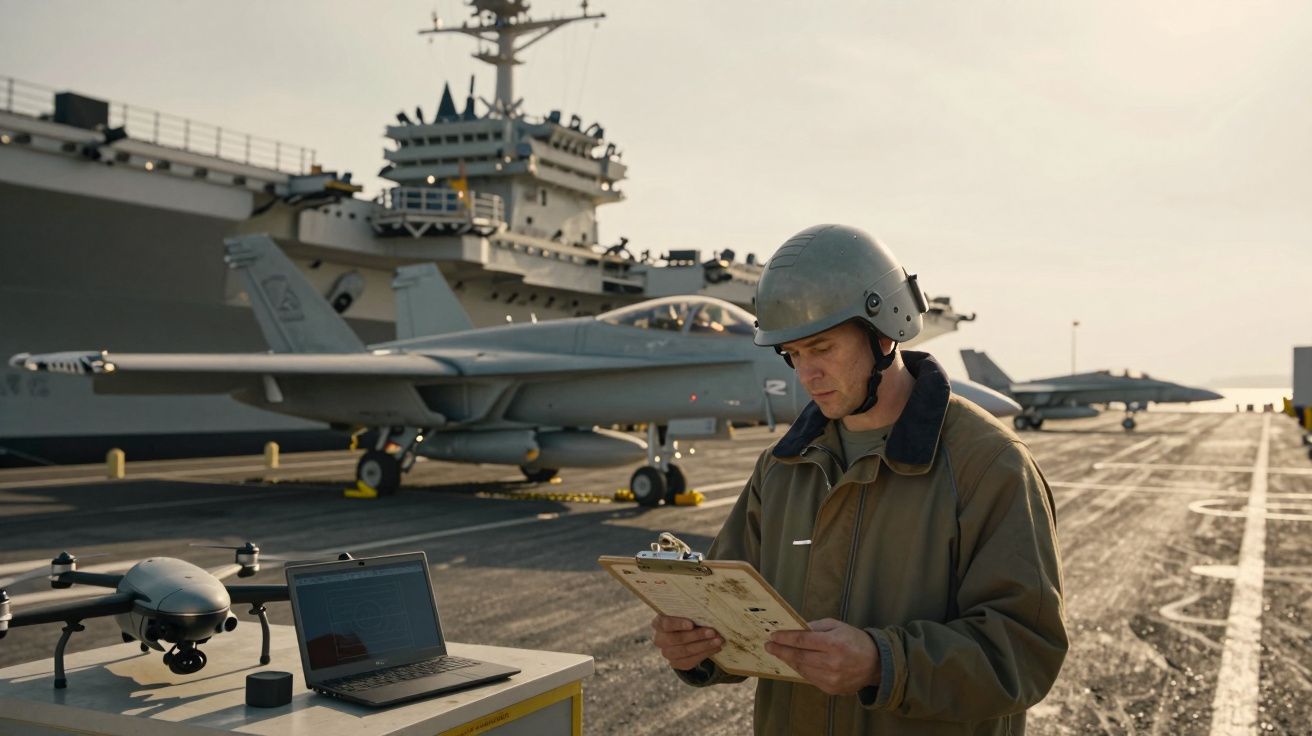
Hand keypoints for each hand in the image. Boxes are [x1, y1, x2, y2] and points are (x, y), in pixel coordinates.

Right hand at [651, 614, 722, 670]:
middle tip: (713, 632)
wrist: (687, 637)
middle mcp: (660, 639)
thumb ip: (692, 612)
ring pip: (685, 651)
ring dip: (704, 646)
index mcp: (659, 623)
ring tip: (718, 641)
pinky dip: (705, 654)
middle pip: (677, 639)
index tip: (691, 624)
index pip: (665, 624)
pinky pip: (690, 661)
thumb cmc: (687, 619)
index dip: (678, 624)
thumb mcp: (686, 613)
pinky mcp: (675, 663)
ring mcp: (667, 653)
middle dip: (697, 636)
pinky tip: (715, 648)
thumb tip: (710, 611)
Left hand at [765, 618, 879, 694]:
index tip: (773, 635)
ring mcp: (831, 678)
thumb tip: (795, 628)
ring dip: (788, 660)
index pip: (802, 641)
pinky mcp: (831, 688)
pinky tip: (794, 662)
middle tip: (769, 645)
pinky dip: (800, 669)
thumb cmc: (855, 640)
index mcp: (834, 643)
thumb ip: (816, 627)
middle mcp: (832, 662)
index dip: (785, 638)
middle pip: (799, 656)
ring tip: (778, 653)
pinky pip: (809, 678)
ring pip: (802, 669)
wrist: (875, 664)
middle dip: (781, 650)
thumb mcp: (837, 626)